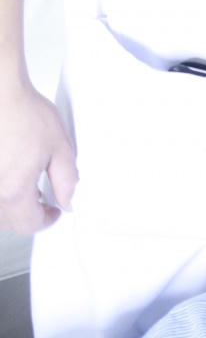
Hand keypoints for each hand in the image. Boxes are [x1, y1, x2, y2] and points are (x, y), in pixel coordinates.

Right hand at [1, 81, 76, 233]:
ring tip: (23, 185)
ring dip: (9, 205)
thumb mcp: (59, 147)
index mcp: (12, 191)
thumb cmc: (23, 113)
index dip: (45, 220)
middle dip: (25, 215)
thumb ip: (66, 180)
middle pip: (6, 221)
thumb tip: (67, 201)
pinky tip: (8, 173)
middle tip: (41, 199)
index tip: (53, 211)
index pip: (28, 224)